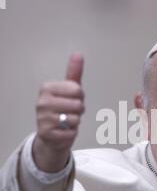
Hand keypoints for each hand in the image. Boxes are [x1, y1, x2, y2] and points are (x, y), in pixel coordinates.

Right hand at [32, 54, 84, 171]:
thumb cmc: (61, 109)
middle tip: (68, 112)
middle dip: (78, 110)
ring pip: (76, 119)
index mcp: (47, 88)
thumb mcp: (67, 89)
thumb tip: (78, 55)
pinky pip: (72, 133)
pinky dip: (71, 134)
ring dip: (75, 123)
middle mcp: (42, 102)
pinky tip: (63, 132)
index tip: (71, 99)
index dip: (79, 96)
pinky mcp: (47, 134)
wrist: (51, 135)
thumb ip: (74, 73)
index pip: (77, 90)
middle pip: (78, 105)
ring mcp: (43, 119)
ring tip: (66, 122)